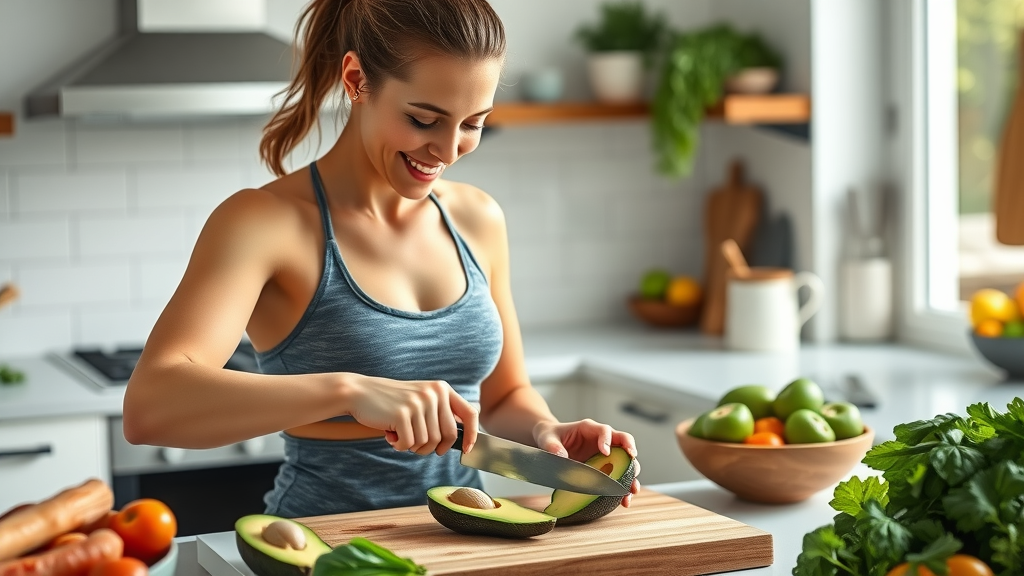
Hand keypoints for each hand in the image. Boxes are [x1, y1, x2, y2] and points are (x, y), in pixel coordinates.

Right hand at [343, 375, 477, 456]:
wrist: (360, 392)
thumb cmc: (391, 402)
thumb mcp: (421, 399)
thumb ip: (440, 413)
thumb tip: (460, 439)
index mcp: (441, 389)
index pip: (469, 413)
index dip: (472, 434)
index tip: (467, 449)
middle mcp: (433, 394)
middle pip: (448, 435)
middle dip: (434, 448)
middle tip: (417, 445)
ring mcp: (418, 403)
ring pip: (428, 442)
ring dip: (413, 446)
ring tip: (400, 434)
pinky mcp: (402, 414)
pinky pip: (409, 444)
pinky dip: (399, 446)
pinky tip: (390, 434)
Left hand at [532, 419, 640, 507]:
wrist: (551, 443)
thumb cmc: (551, 436)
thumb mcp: (547, 438)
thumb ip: (553, 446)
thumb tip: (562, 456)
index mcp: (590, 429)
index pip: (605, 430)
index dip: (608, 440)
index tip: (606, 452)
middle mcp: (604, 440)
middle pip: (624, 443)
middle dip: (630, 456)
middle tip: (631, 469)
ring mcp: (607, 454)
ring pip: (626, 462)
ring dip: (631, 476)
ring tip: (632, 490)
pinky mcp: (606, 467)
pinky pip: (619, 476)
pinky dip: (623, 488)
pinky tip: (624, 500)